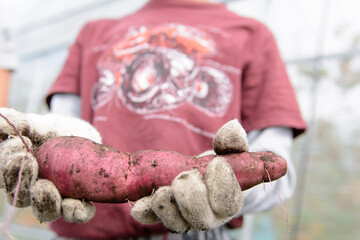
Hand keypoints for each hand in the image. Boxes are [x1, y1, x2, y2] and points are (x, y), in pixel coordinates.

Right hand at [0, 108, 99, 222]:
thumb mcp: (38, 124)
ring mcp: (56, 198)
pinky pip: (75, 213)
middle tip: (30, 163)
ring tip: (46, 187)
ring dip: (44, 202)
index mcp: (19, 175)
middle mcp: (34, 191)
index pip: (6, 177)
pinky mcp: (78, 201)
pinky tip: (78, 204)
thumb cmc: (55, 130)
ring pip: (46, 211)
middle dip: (23, 182)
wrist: (84, 135)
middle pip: (22, 198)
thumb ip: (20, 123)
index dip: (8, 166)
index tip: (19, 144)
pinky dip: (76, 212)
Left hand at [131, 119, 247, 232]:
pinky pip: (152, 218)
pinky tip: (139, 204)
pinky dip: (146, 211)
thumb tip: (233, 126)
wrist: (191, 172)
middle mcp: (205, 216)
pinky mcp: (160, 213)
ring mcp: (181, 217)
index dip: (224, 187)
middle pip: (202, 220)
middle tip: (185, 178)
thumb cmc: (212, 165)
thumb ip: (232, 142)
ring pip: (176, 223)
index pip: (229, 204)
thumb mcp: (225, 151)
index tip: (216, 164)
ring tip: (162, 190)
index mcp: (226, 202)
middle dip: (192, 199)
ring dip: (168, 207)